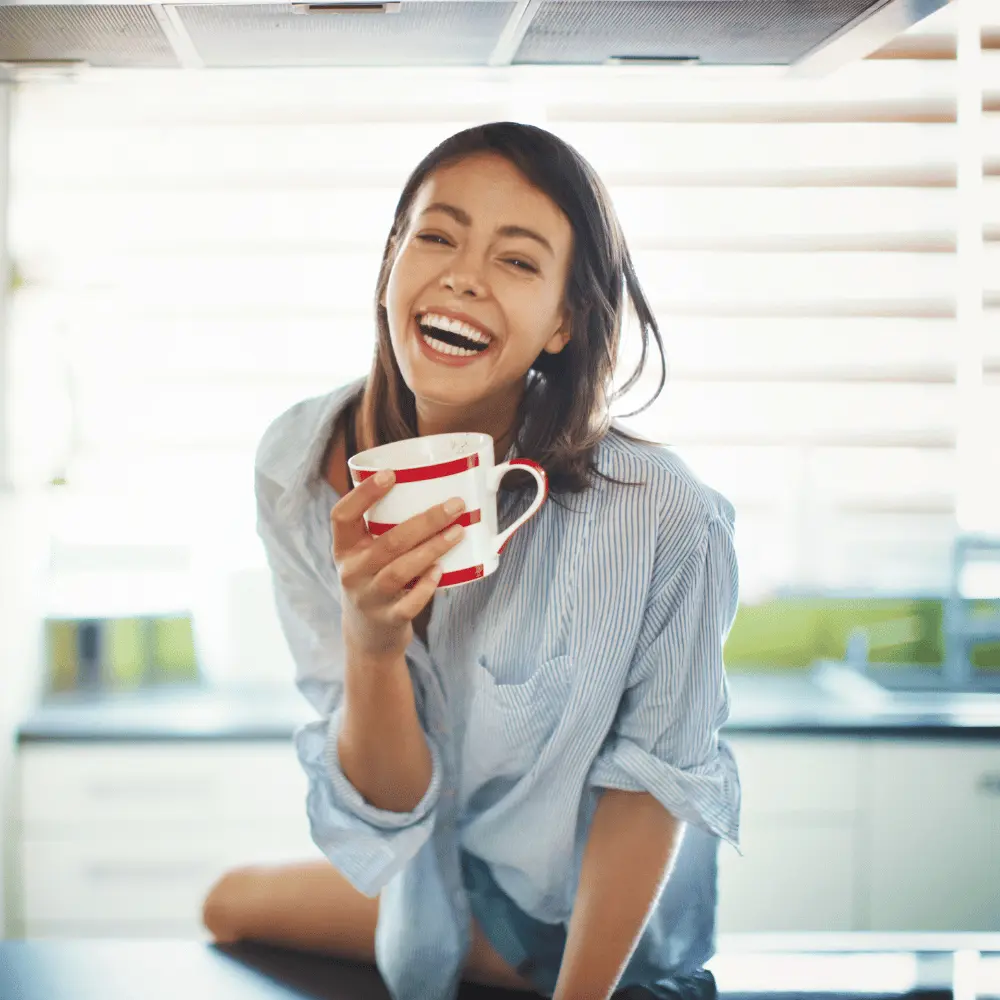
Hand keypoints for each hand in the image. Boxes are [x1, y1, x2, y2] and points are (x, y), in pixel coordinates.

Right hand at [331, 470, 465, 663]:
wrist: (368, 637)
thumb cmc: (374, 581)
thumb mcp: (365, 556)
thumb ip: (383, 530)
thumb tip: (430, 489)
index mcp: (344, 549)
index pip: (342, 516)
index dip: (364, 494)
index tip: (391, 474)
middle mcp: (352, 572)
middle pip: (388, 542)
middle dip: (426, 521)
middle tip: (455, 505)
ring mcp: (370, 598)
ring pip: (401, 570)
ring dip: (433, 548)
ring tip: (458, 532)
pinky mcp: (389, 619)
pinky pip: (411, 602)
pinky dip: (428, 585)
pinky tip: (442, 570)